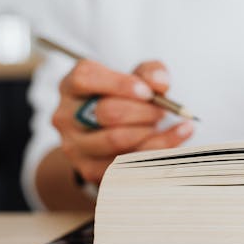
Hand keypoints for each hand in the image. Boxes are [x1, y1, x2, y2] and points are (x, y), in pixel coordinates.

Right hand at [52, 59, 193, 183]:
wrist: (110, 136)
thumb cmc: (125, 100)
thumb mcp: (137, 78)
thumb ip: (151, 73)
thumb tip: (159, 82)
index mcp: (72, 86)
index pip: (86, 79)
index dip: (119, 84)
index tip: (148, 92)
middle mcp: (66, 116)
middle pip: (105, 112)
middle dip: (143, 111)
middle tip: (163, 110)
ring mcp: (75, 146)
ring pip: (116, 140)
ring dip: (149, 132)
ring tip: (164, 124)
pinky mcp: (90, 170)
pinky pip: (127, 163)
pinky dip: (159, 149)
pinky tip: (177, 137)